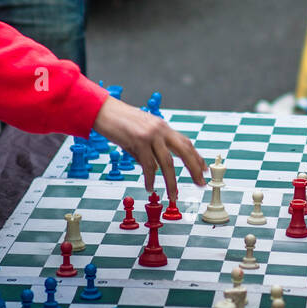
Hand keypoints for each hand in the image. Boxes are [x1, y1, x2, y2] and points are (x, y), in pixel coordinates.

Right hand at [91, 97, 207, 195]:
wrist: (102, 111)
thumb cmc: (119, 123)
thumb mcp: (140, 134)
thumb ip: (151, 149)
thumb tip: (156, 169)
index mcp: (163, 126)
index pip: (185, 142)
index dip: (196, 157)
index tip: (204, 169)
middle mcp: (160, 129)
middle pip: (184, 151)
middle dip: (194, 168)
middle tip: (201, 183)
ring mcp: (150, 134)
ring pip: (167, 163)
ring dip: (172, 182)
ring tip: (174, 196)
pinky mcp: (138, 141)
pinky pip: (148, 166)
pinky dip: (150, 179)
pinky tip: (150, 187)